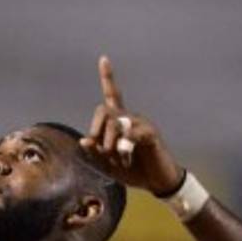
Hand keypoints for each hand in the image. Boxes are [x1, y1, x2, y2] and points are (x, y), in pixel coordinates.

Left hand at [80, 57, 183, 195]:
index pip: (112, 96)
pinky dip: (125, 145)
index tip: (103, 58)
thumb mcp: (109, 166)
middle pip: (104, 111)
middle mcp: (130, 119)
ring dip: (110, 146)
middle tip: (102, 151)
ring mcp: (141, 124)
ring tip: (120, 160)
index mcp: (120, 123)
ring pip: (115, 124)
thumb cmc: (134, 171)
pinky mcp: (151, 134)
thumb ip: (96, 153)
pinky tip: (127, 155)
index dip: (108, 77)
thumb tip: (83, 141)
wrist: (158, 182)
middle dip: (96, 131)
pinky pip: (132, 133)